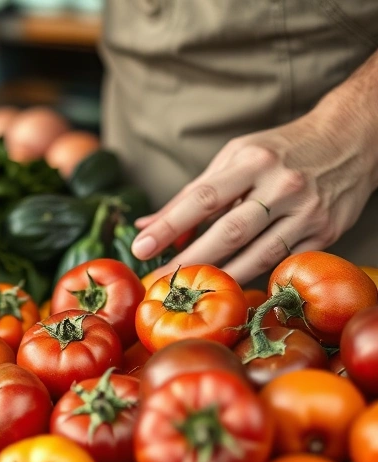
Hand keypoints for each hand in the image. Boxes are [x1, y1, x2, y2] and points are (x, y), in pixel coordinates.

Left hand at [131, 108, 377, 283]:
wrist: (351, 139)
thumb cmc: (279, 151)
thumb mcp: (234, 157)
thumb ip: (191, 193)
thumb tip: (144, 227)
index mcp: (253, 161)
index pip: (203, 198)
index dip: (169, 225)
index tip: (140, 247)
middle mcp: (282, 186)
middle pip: (229, 232)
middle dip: (190, 260)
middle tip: (158, 281)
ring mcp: (307, 211)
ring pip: (258, 254)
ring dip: (220, 276)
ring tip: (189, 292)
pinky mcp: (326, 233)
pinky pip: (283, 262)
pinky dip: (254, 277)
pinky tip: (229, 289)